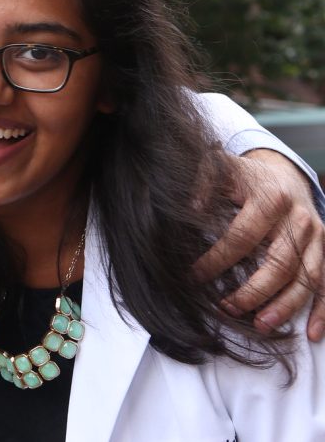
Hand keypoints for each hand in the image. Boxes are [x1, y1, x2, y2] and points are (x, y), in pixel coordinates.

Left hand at [194, 149, 324, 340]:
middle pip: (279, 263)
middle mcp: (299, 219)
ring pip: (306, 277)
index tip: (195, 276)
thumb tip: (192, 207)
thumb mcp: (222, 170)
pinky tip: (311, 333)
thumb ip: (204, 181)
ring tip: (261, 325)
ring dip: (285, 305)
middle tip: (227, 308)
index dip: (217, 259)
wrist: (283, 174)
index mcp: (271, 198)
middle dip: (253, 291)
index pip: (242, 237)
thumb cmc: (245, 178)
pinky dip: (322, 310)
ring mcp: (316, 236)